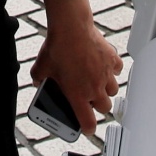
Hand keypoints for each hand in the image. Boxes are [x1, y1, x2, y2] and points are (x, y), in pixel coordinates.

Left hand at [31, 0, 122, 135]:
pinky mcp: (112, 60)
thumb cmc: (57, 48)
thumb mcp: (40, 69)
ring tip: (98, 82)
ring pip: (113, 90)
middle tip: (90, 99)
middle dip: (98, 106)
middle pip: (105, 108)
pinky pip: (117, 70)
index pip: (89, 123)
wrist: (71, 27)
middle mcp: (95, 88)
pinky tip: (104, 65)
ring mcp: (105, 74)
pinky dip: (112, 69)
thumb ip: (39, 79)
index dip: (88, 128)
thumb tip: (38, 81)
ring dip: (107, 89)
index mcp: (78, 95)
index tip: (86, 127)